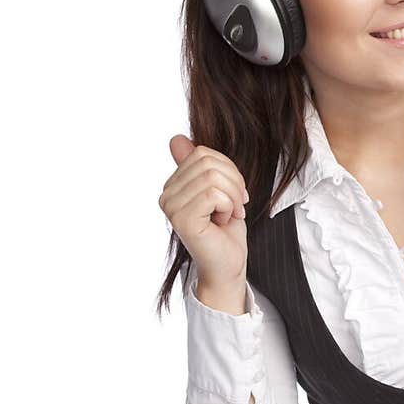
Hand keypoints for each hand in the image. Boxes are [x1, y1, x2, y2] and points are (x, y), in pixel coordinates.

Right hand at [158, 136, 249, 289]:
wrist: (227, 265)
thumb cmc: (225, 231)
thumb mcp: (218, 189)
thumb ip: (199, 166)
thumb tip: (176, 138)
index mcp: (173, 185)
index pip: (202, 153)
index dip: (228, 170)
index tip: (235, 194)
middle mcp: (166, 194)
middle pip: (208, 162)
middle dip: (233, 182)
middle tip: (237, 205)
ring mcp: (171, 207)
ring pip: (212, 177)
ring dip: (232, 196)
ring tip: (230, 214)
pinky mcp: (181, 219)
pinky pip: (213, 194)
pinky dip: (228, 206)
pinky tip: (224, 221)